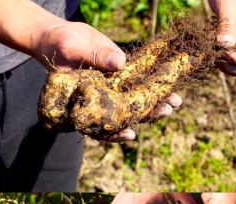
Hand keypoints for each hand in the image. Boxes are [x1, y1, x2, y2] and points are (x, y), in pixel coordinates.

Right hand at [33, 21, 182, 141]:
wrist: (65, 37)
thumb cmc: (60, 44)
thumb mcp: (72, 47)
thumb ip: (94, 56)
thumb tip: (120, 63)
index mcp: (83, 105)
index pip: (97, 126)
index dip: (114, 133)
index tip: (131, 134)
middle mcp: (102, 104)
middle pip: (125, 117)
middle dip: (147, 115)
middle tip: (166, 110)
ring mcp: (114, 95)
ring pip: (137, 105)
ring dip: (157, 104)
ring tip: (176, 101)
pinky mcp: (124, 81)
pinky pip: (141, 89)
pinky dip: (157, 89)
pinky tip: (172, 90)